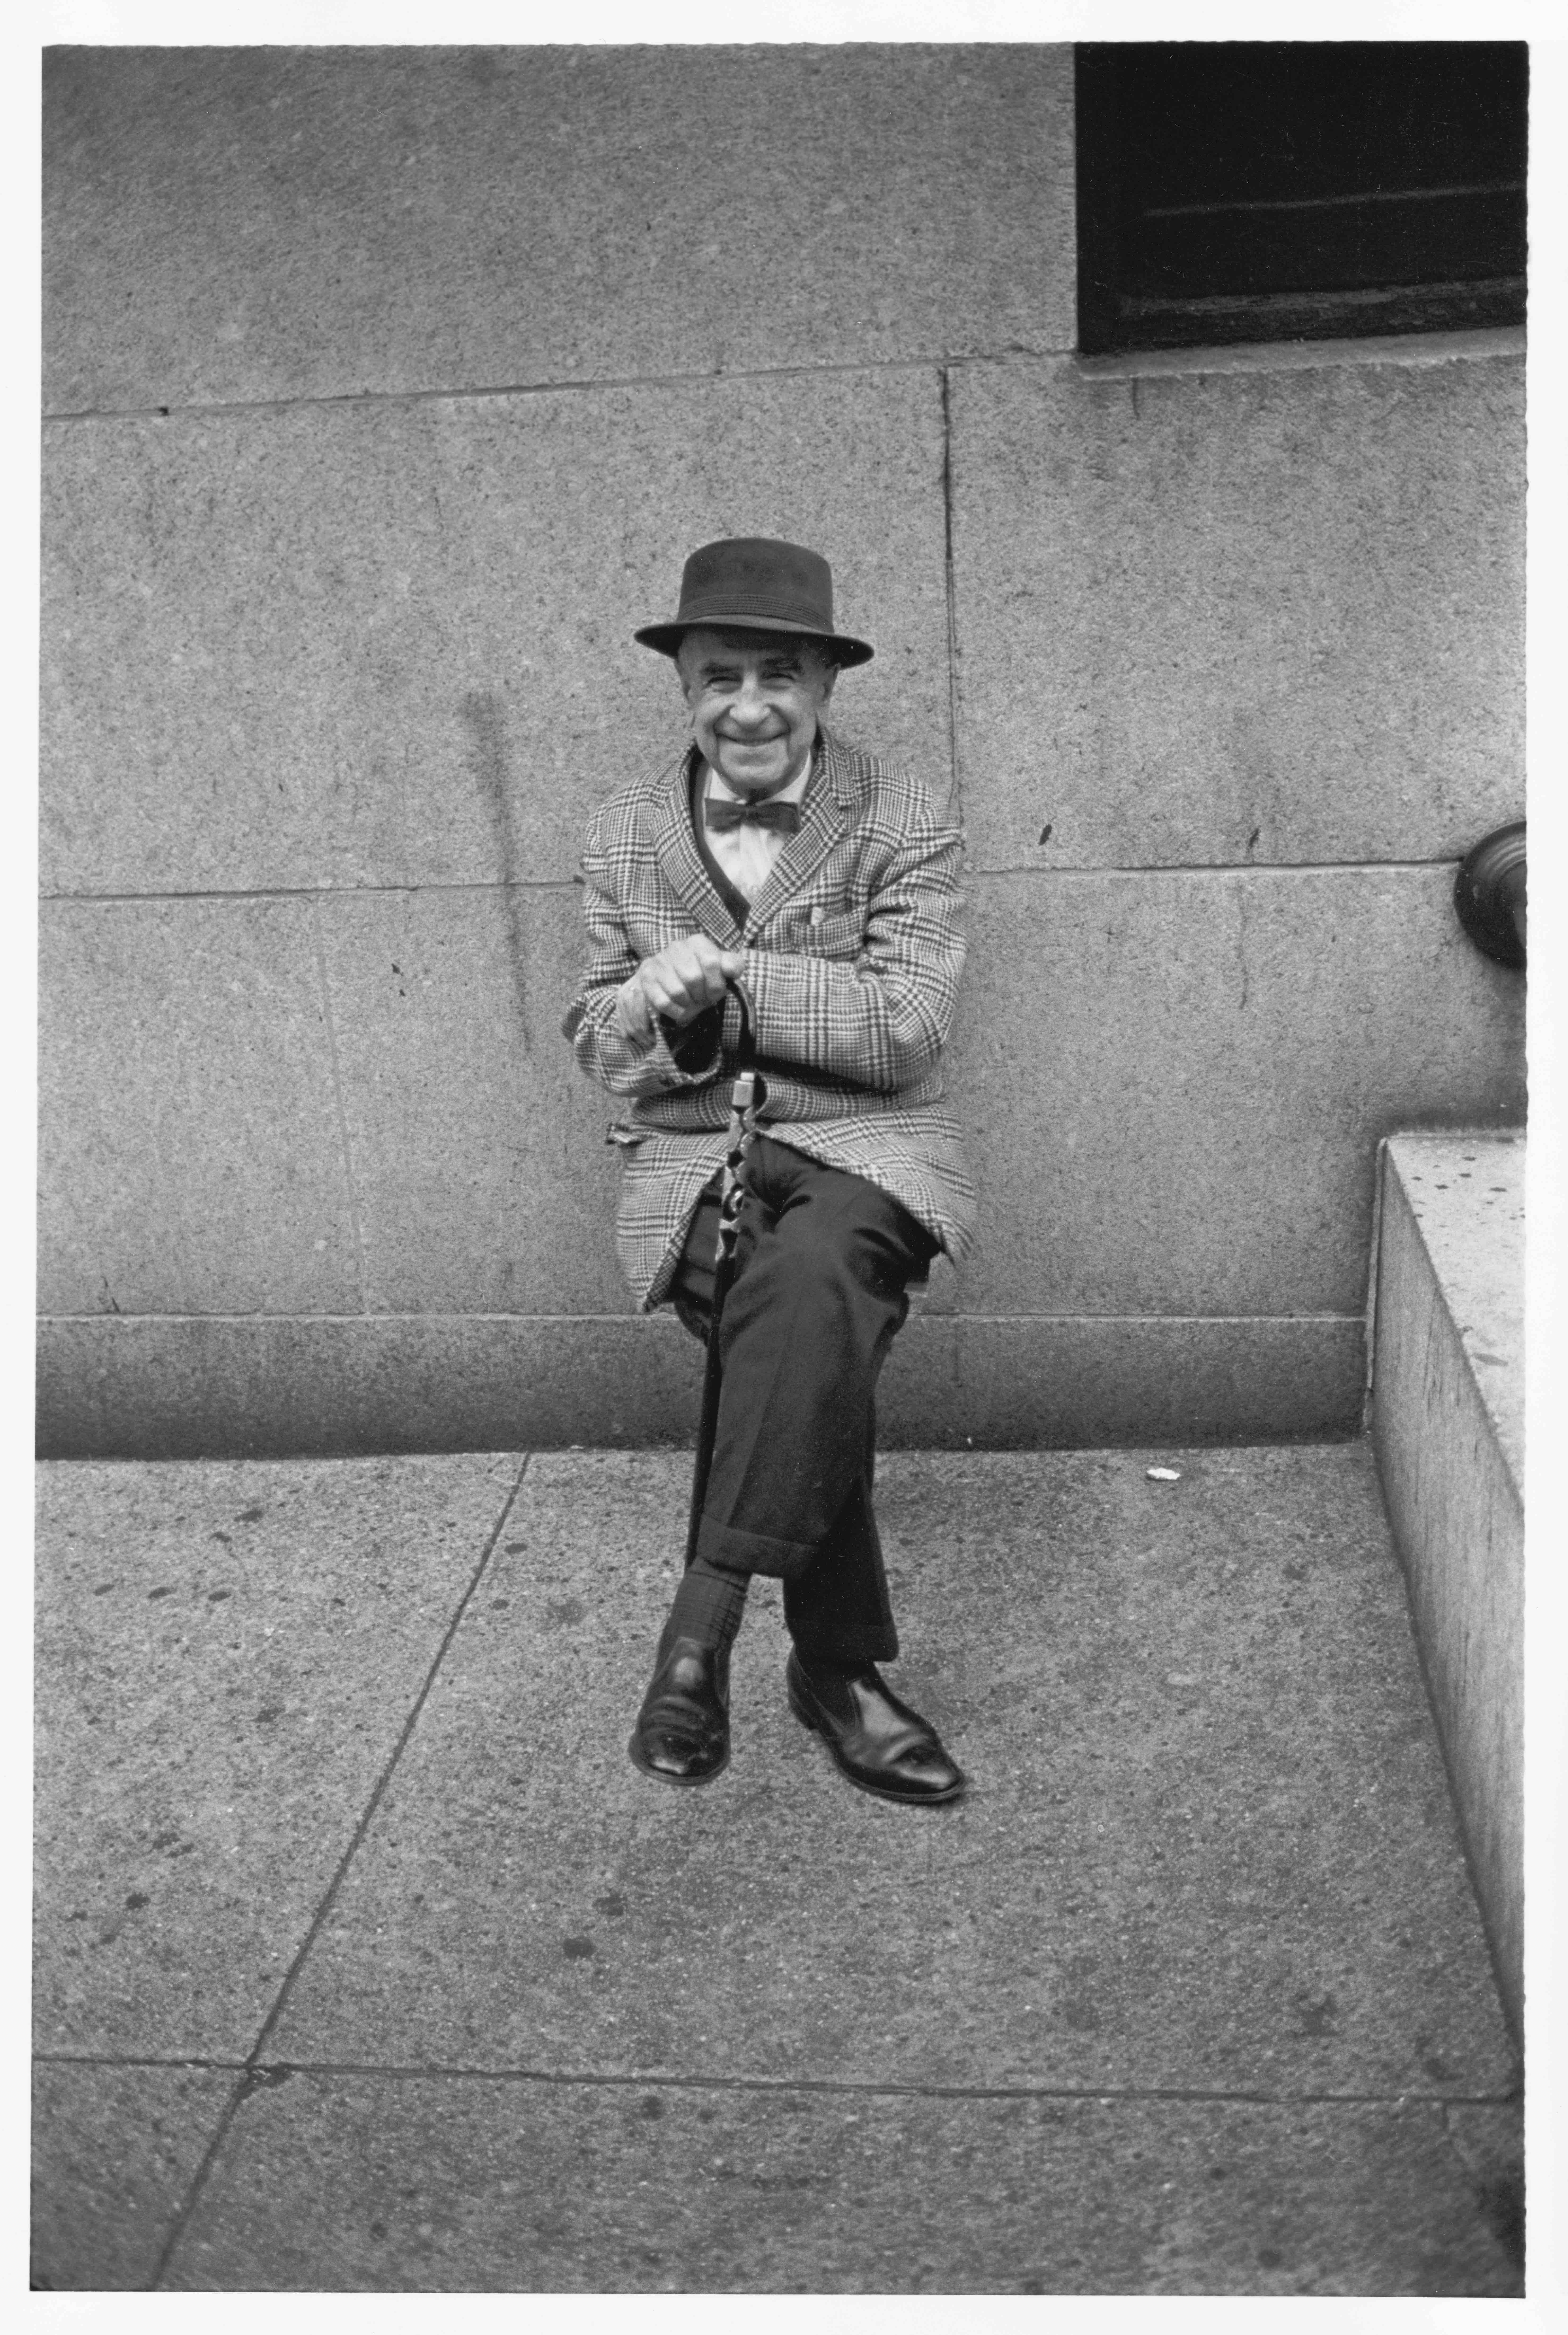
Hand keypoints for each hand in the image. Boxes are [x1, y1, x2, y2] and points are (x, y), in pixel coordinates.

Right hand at [616, 933, 744, 1038]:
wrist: (675, 980)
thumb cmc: (704, 976)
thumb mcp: (722, 969)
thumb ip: (733, 965)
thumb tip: (731, 970)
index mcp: (697, 942)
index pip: (711, 962)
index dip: (717, 984)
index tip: (716, 992)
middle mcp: (676, 947)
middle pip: (693, 978)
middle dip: (702, 995)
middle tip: (703, 999)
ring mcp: (659, 961)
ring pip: (677, 991)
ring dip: (689, 1004)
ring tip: (692, 1002)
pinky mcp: (646, 978)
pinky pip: (663, 1002)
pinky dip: (676, 1011)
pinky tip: (681, 1009)